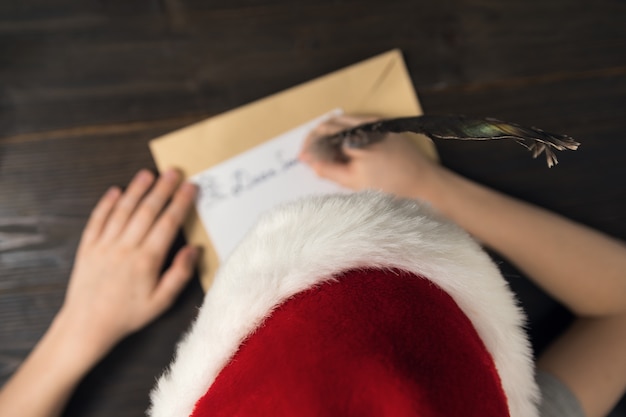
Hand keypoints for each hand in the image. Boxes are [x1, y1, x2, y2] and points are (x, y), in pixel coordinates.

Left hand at [58, 168, 198, 362]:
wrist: (87, 326)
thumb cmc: (128, 315)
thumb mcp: (162, 302)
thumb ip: (180, 274)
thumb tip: (193, 249)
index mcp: (147, 260)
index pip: (168, 223)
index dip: (181, 203)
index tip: (191, 188)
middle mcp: (125, 248)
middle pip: (147, 211)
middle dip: (163, 189)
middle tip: (173, 172)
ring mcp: (104, 245)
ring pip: (123, 211)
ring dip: (136, 190)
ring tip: (148, 174)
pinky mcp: (87, 248)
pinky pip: (97, 220)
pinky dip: (106, 204)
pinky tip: (115, 191)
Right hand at [299, 115, 443, 199]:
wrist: (424, 183)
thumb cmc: (391, 186)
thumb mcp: (354, 182)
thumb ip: (328, 170)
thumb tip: (309, 160)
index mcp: (356, 137)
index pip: (322, 133)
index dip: (310, 145)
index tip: (303, 157)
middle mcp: (366, 125)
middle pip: (331, 124)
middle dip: (318, 139)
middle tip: (310, 156)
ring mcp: (376, 124)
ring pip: (344, 123)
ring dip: (330, 136)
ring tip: (325, 156)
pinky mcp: (385, 127)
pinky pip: (357, 126)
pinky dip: (345, 135)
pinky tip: (344, 151)